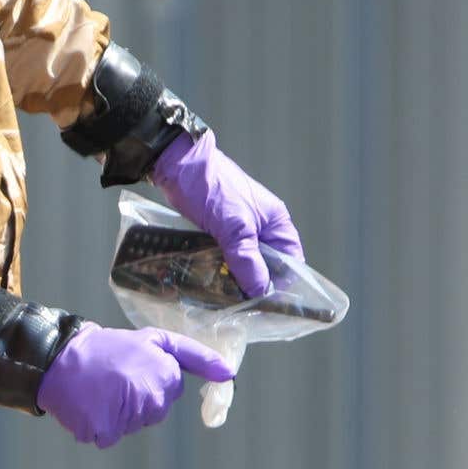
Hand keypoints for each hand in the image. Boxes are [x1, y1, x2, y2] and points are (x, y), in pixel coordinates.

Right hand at [36, 324, 236, 448]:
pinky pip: (108, 437)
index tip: (130, 368)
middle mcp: (150, 396)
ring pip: (131, 426)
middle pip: (154, 413)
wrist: (60, 358)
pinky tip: (89, 406)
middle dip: (136, 400)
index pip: (171, 391)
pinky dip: (97, 427)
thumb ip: (195, 357)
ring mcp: (127, 415)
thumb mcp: (154, 341)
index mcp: (165, 374)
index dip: (149, 379)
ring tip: (98, 391)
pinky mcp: (103, 430)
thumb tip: (230, 374)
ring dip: (116, 414)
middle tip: (113, 380)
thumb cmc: (108, 349)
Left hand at [152, 131, 302, 298]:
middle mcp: (261, 228)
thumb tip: (260, 290)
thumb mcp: (233, 226)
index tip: (265, 304)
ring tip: (222, 297)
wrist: (177, 163)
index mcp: (275, 223)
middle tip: (239, 304)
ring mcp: (239, 230)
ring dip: (234, 280)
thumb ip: (247, 259)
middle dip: (254, 285)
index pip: (290, 262)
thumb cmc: (210, 187)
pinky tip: (209, 283)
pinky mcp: (219, 232)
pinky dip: (219, 271)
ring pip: (244, 264)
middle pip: (266, 267)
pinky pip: (225, 258)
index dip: (281, 284)